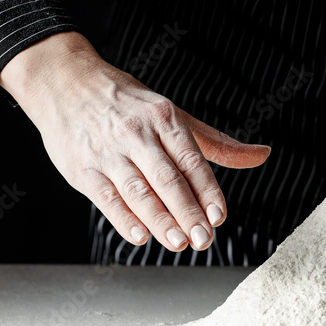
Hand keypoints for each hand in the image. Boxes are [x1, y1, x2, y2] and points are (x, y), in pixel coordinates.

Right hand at [0, 32, 269, 251]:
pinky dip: (123, 218)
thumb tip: (261, 155)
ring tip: (178, 243)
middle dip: (188, 211)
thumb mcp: (173, 115)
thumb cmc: (126, 104)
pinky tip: (140, 236)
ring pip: (138, 190)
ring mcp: (108, 151)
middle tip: (203, 239)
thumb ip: (216, 143)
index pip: (191, 159)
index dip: (207, 189)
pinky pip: (105, 196)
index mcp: (164, 118)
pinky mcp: (82, 168)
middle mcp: (137, 133)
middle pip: (167, 178)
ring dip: (160, 220)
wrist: (64, 83)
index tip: (219, 216)